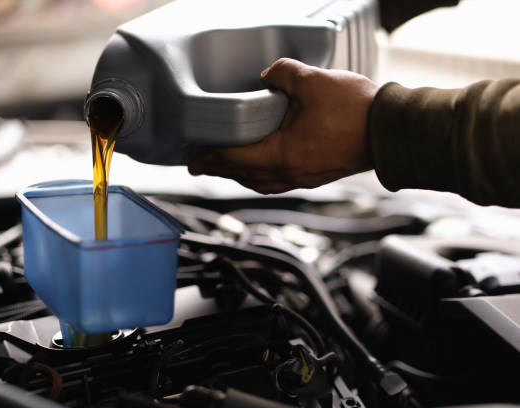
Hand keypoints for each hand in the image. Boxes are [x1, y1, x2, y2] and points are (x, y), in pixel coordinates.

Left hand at [188, 58, 378, 193]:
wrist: (393, 130)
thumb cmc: (358, 111)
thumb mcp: (313, 82)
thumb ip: (282, 75)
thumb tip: (268, 76)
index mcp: (284, 155)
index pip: (236, 159)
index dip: (212, 157)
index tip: (194, 158)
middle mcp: (291, 173)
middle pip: (245, 175)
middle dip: (220, 170)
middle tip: (200, 165)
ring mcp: (305, 177)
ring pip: (263, 182)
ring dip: (241, 175)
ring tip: (227, 167)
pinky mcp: (317, 174)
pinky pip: (280, 180)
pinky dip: (262, 175)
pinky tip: (262, 166)